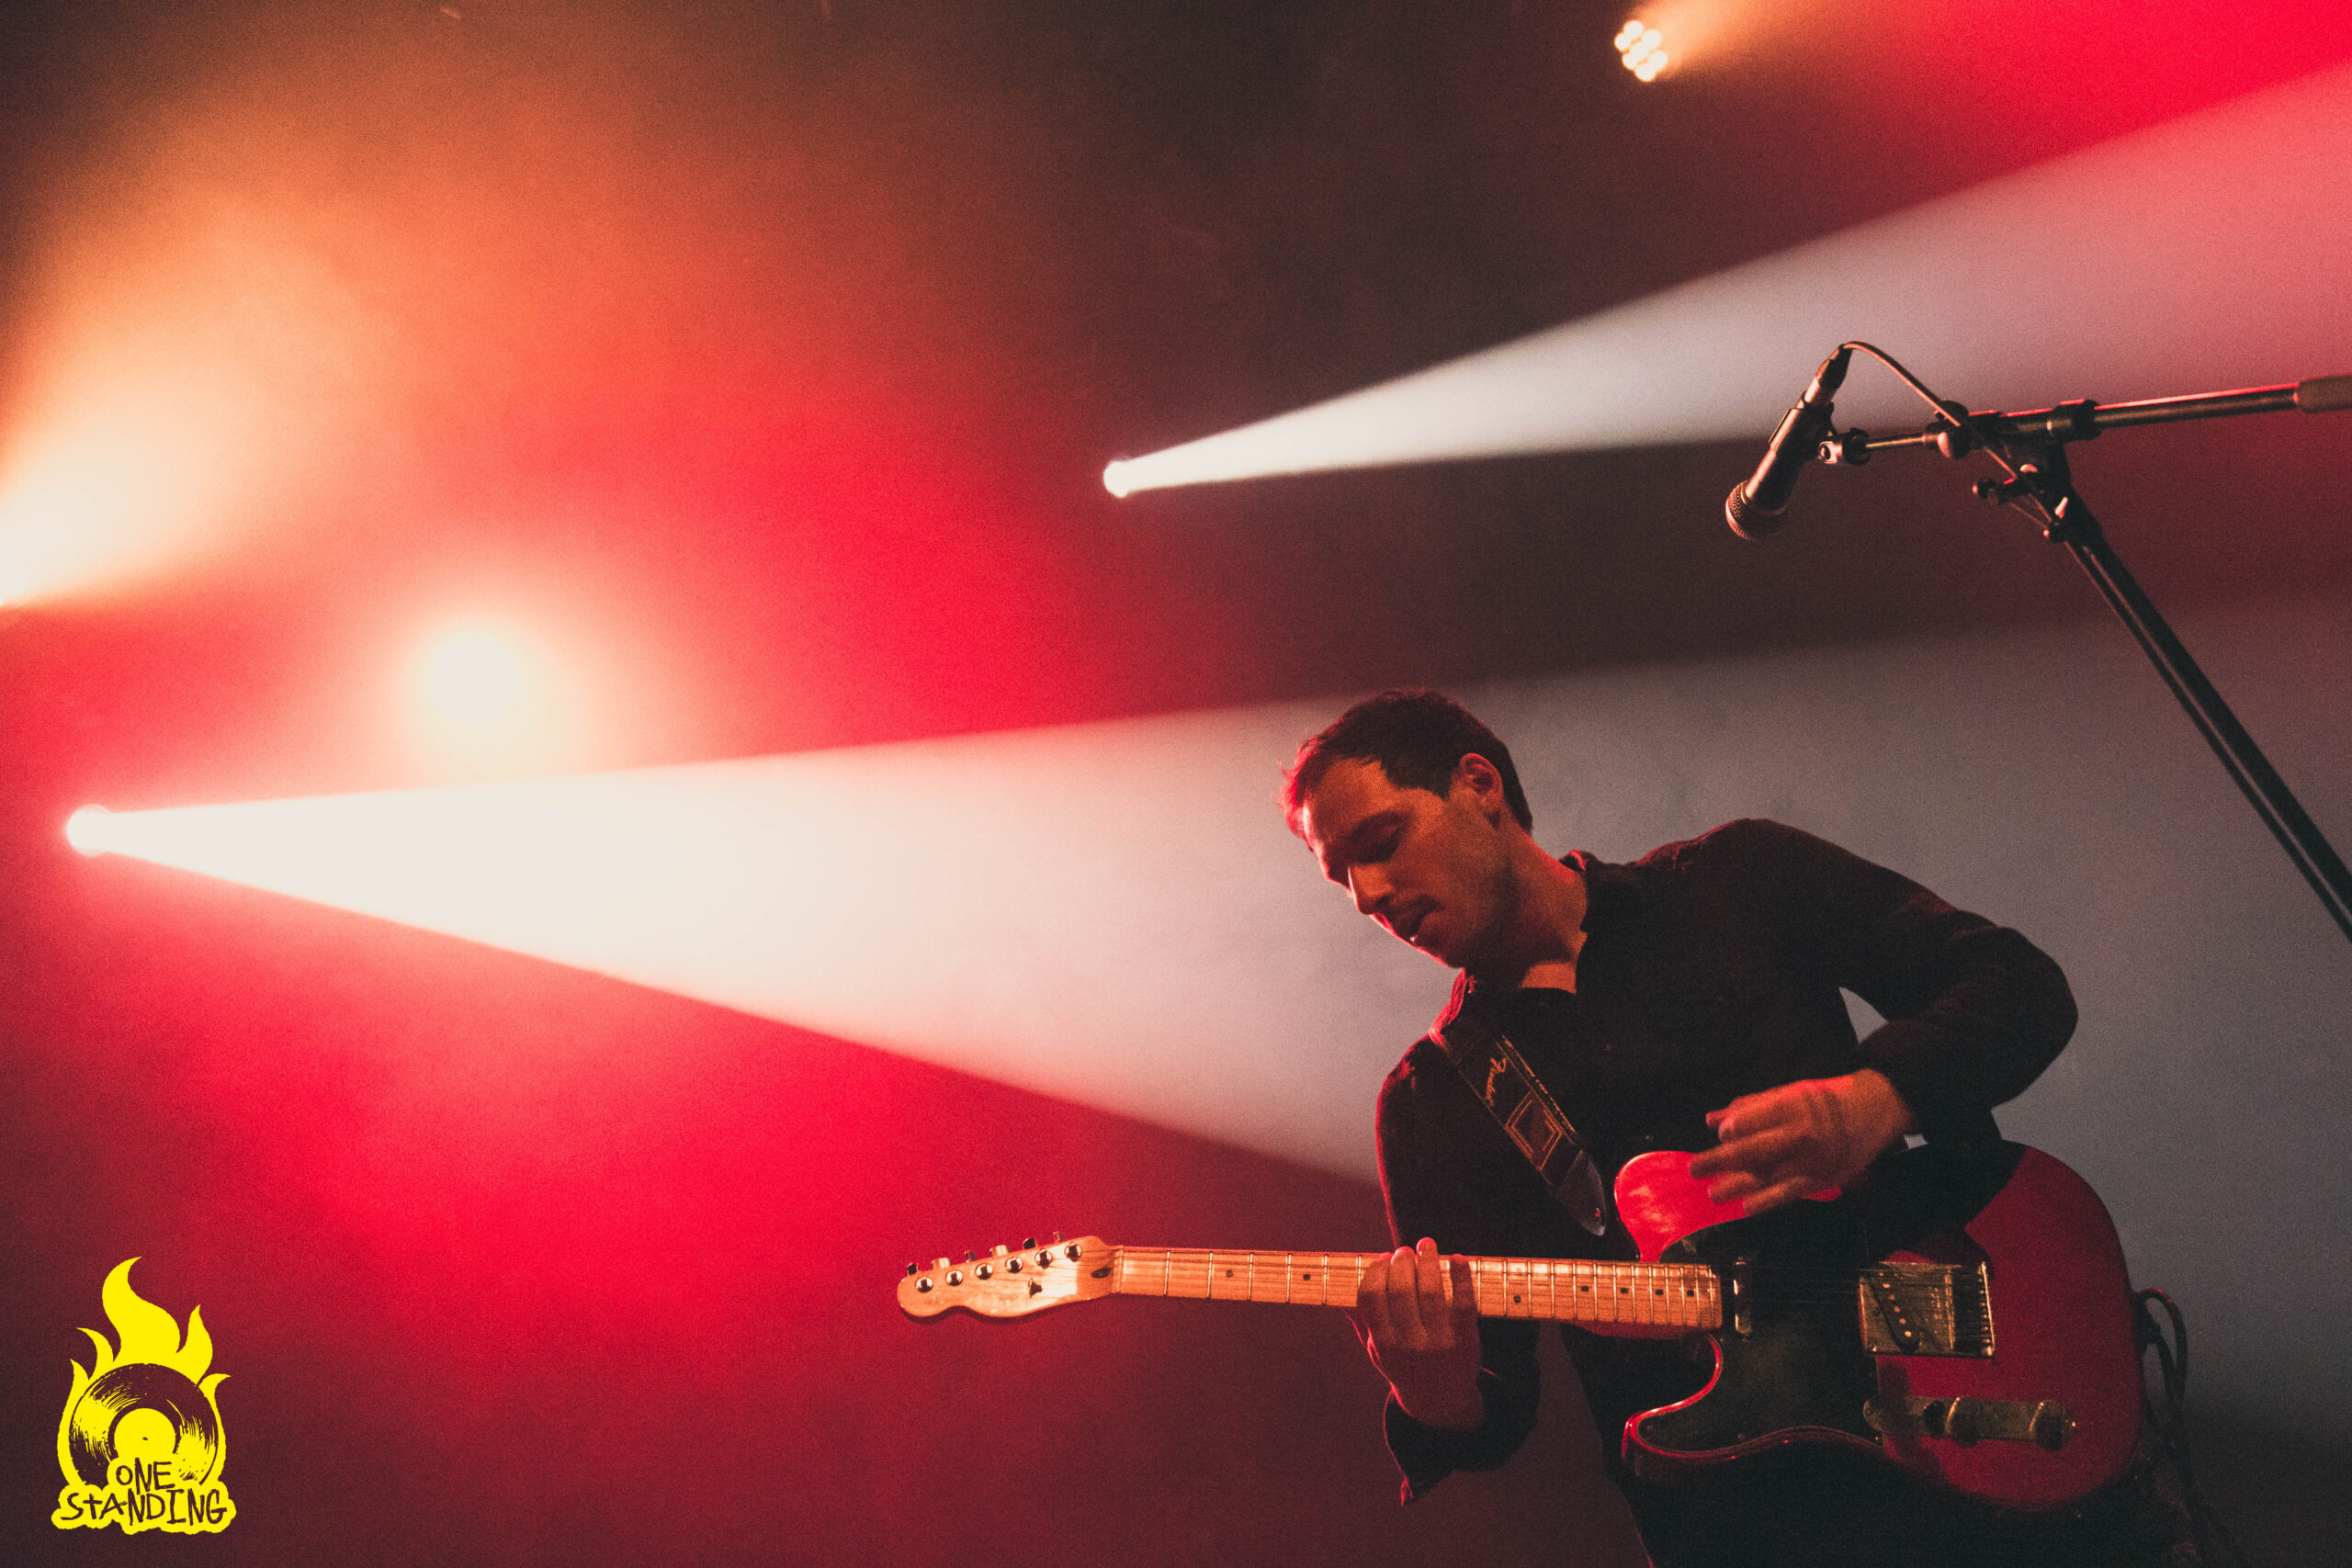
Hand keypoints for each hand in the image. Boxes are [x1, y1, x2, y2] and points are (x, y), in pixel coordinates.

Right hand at [1348, 1238, 1482, 1429]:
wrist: (1440, 1400)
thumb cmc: (1404, 1366)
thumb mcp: (1377, 1351)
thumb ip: (1361, 1321)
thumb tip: (1339, 1292)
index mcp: (1383, 1344)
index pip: (1372, 1297)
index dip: (1376, 1272)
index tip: (1382, 1258)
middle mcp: (1409, 1344)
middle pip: (1402, 1290)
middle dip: (1402, 1262)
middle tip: (1404, 1251)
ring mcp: (1439, 1342)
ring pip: (1431, 1291)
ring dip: (1428, 1261)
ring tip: (1426, 1245)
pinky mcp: (1465, 1339)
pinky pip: (1464, 1302)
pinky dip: (1460, 1276)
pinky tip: (1457, 1259)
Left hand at [1688, 1070, 1916, 1214]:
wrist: (1876, 1110)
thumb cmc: (1827, 1098)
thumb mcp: (1791, 1092)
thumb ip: (1751, 1106)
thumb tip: (1713, 1120)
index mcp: (1796, 1106)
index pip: (1761, 1117)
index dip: (1739, 1126)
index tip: (1720, 1134)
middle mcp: (1804, 1133)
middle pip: (1757, 1149)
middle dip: (1723, 1160)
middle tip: (1695, 1168)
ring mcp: (1814, 1159)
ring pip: (1770, 1174)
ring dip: (1739, 1185)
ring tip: (1713, 1193)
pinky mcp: (1822, 1179)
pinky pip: (1791, 1192)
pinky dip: (1769, 1200)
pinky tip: (1746, 1207)